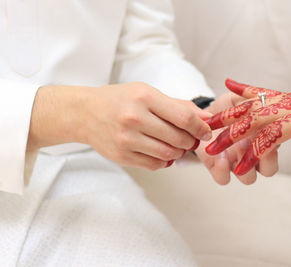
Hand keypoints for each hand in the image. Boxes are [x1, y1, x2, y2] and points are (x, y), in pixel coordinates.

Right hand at [29, 82, 211, 169]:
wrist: (85, 113)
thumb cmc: (119, 100)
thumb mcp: (148, 93)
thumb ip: (178, 106)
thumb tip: (206, 118)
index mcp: (144, 97)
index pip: (183, 117)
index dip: (201, 127)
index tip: (206, 131)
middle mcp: (134, 118)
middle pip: (178, 138)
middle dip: (191, 141)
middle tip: (191, 139)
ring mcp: (126, 139)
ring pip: (169, 154)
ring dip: (179, 152)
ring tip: (176, 144)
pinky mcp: (122, 156)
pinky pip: (155, 164)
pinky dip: (164, 160)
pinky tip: (160, 150)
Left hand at [195, 92, 279, 184]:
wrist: (202, 115)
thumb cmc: (226, 107)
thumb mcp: (239, 100)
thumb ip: (249, 97)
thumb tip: (258, 92)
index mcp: (264, 138)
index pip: (277, 150)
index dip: (275, 145)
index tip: (266, 133)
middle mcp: (253, 155)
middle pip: (269, 170)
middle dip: (265, 160)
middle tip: (255, 144)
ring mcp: (237, 163)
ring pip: (249, 179)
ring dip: (244, 167)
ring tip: (235, 149)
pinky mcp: (218, 168)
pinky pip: (223, 179)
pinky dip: (222, 170)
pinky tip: (219, 157)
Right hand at [205, 78, 290, 185]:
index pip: (271, 136)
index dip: (254, 154)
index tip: (239, 169)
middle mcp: (289, 104)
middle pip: (253, 119)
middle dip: (230, 135)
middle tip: (209, 149)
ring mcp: (285, 97)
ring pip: (250, 104)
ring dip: (228, 114)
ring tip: (208, 122)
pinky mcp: (285, 95)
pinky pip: (260, 90)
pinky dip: (243, 88)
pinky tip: (228, 82)